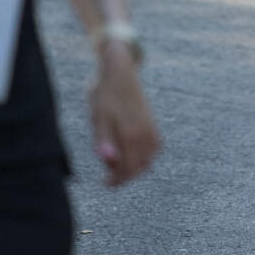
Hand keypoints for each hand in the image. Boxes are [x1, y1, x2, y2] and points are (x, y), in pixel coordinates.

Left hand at [90, 45, 161, 187]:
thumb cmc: (105, 94)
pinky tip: (134, 153)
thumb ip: (103, 140)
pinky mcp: (153, 123)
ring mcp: (151, 128)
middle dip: (124, 176)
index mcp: (130, 134)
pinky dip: (146, 156)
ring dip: (135, 167)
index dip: (115, 180)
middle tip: (108, 177)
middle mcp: (144, 133)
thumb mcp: (99, 116)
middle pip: (138, 168)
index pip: (127, 169)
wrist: (120, 71)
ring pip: (148, 160)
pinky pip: (155, 148)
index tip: (104, 183)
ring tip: (117, 165)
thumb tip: (107, 160)